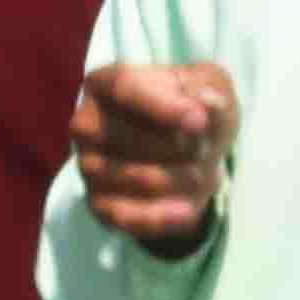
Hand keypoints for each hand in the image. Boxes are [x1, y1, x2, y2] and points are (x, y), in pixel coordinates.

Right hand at [72, 61, 238, 256]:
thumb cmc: (193, 108)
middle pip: (137, 139)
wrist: (189, 151)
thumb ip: (211, 89)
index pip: (126, 89)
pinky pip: (127, 216)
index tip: (200, 122)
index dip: (164, 107)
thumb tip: (206, 103)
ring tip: (203, 172)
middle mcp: (86, 123)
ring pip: (140, 179)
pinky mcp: (97, 204)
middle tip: (208, 148)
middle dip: (186, 148)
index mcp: (106, 83)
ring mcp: (88, 166)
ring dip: (184, 180)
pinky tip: (188, 210)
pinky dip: (163, 217)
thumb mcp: (212, 86)